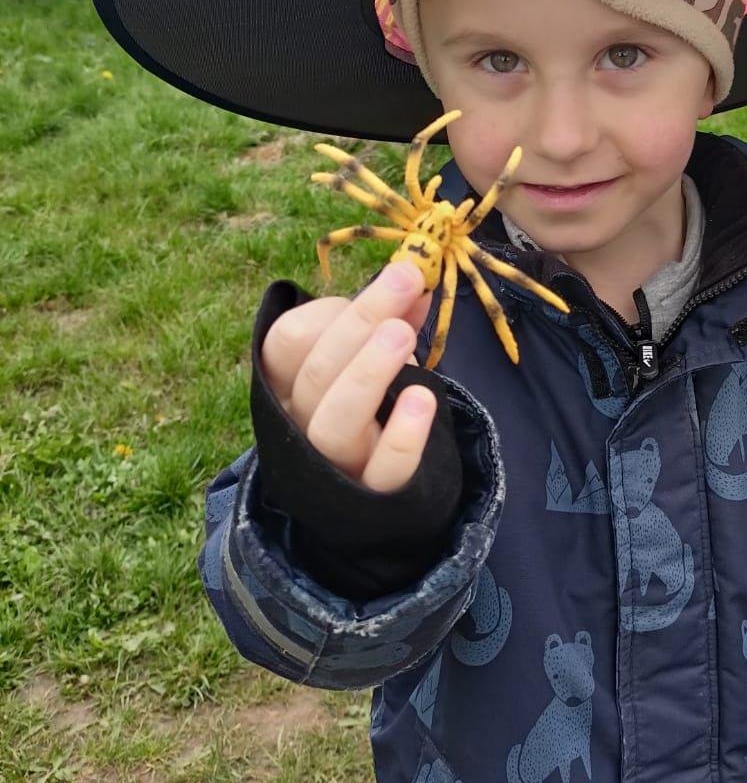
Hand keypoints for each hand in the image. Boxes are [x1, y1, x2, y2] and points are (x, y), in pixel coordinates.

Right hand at [260, 263, 435, 491]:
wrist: (381, 502)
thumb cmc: (371, 412)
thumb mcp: (373, 362)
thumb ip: (391, 322)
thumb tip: (417, 284)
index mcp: (290, 387)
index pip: (286, 342)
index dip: (329, 310)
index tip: (384, 288)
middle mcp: (302, 424)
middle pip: (316, 372)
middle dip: (360, 321)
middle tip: (407, 281)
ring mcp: (334, 465)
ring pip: (334, 422)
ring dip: (367, 373)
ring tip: (403, 334)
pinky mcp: (374, 496)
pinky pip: (383, 472)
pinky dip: (402, 438)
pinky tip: (423, 401)